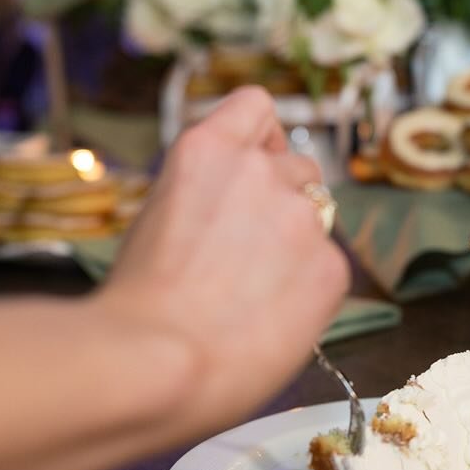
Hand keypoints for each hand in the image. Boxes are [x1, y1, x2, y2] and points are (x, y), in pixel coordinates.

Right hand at [98, 86, 349, 429]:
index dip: (262, 138)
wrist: (155, 364)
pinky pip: (329, 268)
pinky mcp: (332, 266)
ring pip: (319, 218)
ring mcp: (302, 216)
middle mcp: (262, 169)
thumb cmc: (137, 304)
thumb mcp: (157, 217)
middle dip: (281, 202)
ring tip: (254, 293)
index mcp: (208, 150)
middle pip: (297, 168)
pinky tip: (270, 319)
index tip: (255, 166)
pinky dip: (309, 290)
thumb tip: (230, 211)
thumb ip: (206, 195)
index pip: (256, 106)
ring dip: (298, 244)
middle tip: (248, 254)